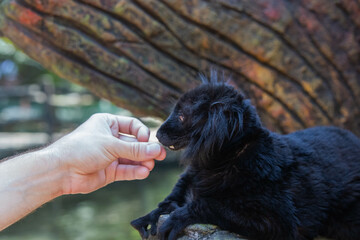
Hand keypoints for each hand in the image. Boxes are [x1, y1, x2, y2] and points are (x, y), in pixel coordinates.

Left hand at [48, 113, 165, 194]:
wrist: (61, 170)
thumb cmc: (81, 148)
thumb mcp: (111, 145)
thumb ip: (135, 149)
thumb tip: (157, 149)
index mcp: (108, 123)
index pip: (132, 125)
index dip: (142, 133)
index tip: (147, 141)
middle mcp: (110, 138)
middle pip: (134, 143)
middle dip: (146, 150)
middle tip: (161, 155)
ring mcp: (110, 156)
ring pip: (132, 158)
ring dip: (142, 161)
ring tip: (151, 165)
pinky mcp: (109, 171)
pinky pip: (126, 170)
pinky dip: (135, 171)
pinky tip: (144, 172)